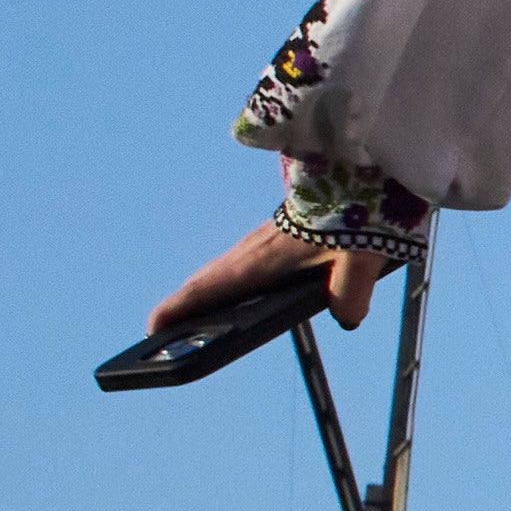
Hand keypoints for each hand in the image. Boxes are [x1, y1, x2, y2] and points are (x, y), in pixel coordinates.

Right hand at [142, 219, 387, 353]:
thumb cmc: (351, 216)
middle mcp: (250, 252)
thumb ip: (350, 295)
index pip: (207, 289)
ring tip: (190, 323)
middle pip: (204, 283)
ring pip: (220, 273)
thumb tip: (347, 319)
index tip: (152, 328)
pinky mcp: (272, 239)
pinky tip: (234, 298)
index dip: (178, 309)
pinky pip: (238, 266)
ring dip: (201, 295)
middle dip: (181, 308)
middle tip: (159, 335)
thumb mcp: (358, 262)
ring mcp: (258, 243)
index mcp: (259, 261)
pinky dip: (224, 283)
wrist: (350, 175)